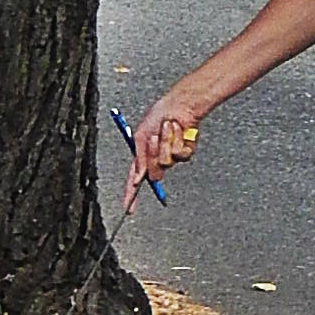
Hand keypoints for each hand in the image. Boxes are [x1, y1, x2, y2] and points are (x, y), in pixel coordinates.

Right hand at [123, 93, 204, 210]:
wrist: (178, 105)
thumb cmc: (158, 115)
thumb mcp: (141, 136)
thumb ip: (139, 158)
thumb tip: (137, 178)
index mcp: (143, 155)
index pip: (135, 179)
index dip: (131, 195)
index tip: (129, 208)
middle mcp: (157, 158)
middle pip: (154, 173)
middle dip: (153, 154)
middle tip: (154, 138)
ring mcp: (171, 157)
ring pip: (167, 163)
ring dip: (165, 142)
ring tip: (167, 128)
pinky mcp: (185, 153)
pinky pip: (180, 155)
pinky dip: (178, 140)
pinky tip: (179, 130)